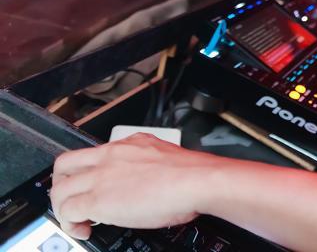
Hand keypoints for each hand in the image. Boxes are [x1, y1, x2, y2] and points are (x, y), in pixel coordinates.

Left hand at [50, 133, 226, 239]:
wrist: (198, 181)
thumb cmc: (192, 176)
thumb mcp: (164, 159)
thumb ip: (145, 166)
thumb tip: (144, 184)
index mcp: (130, 144)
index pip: (92, 153)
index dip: (83, 173)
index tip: (89, 186)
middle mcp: (111, 155)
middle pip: (64, 164)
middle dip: (62, 186)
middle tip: (71, 201)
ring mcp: (102, 175)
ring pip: (60, 190)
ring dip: (62, 208)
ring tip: (77, 221)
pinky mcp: (98, 198)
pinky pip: (67, 210)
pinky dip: (70, 223)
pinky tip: (84, 229)